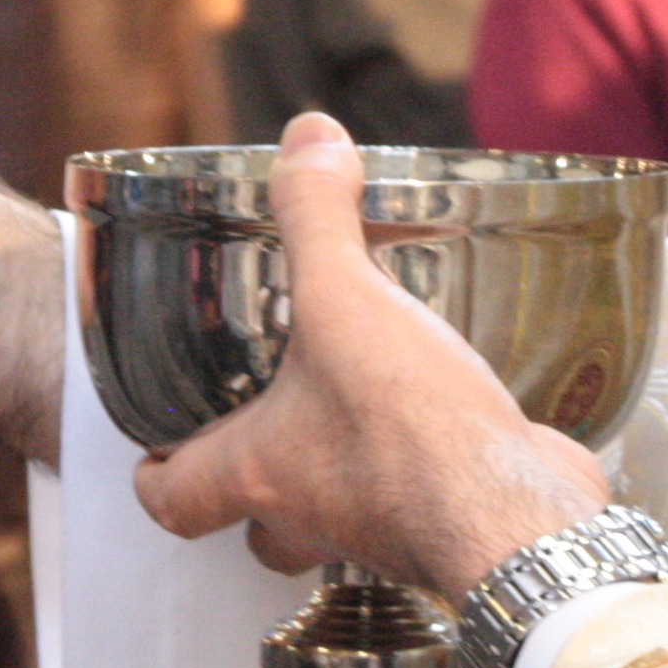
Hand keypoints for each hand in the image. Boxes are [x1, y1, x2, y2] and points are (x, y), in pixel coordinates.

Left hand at [133, 115, 608, 597]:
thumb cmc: (411, 433)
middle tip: (261, 426)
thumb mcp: (345, 300)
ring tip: (353, 401)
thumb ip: (318, 217)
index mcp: (258, 472)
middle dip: (252, 483)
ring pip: (334, 519)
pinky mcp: (447, 521)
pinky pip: (419, 498)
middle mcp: (311, 514)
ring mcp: (380, 527)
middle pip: (254, 523)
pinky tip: (447, 408)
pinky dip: (423, 462)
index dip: (154, 475)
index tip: (153, 454)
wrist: (514, 515)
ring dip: (336, 474)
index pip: (173, 498)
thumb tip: (307, 140)